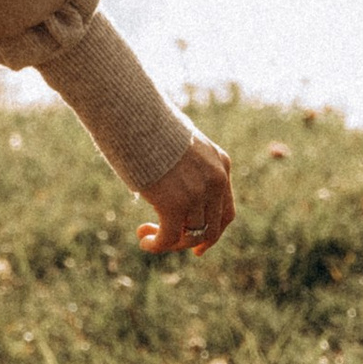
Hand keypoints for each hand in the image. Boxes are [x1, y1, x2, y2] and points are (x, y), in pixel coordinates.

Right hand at [137, 134, 234, 258]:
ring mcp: (197, 193)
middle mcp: (215, 180)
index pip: (225, 210)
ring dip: (170, 242)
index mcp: (221, 164)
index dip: (214, 232)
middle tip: (172, 246)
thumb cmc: (150, 127)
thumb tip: (174, 192)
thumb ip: (187, 169)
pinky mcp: (175, 203)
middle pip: (212, 227)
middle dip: (191, 241)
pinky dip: (157, 245)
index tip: (198, 246)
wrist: (137, 118)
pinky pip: (170, 237)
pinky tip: (145, 242)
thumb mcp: (180, 147)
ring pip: (191, 234)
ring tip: (147, 236)